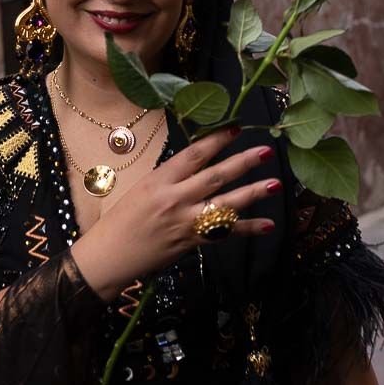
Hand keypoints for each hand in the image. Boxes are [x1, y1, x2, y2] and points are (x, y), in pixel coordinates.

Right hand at [72, 127, 278, 298]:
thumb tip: (198, 167)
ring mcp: (184, 221)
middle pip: (215, 177)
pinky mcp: (190, 242)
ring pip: (225, 205)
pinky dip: (247, 229)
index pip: (193, 155)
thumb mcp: (141, 189)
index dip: (217, 140)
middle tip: (266, 151)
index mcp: (158, 180)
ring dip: (252, 193)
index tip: (236, 128)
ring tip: (275, 184)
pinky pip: (224, 233)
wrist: (108, 256)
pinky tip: (268, 225)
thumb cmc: (120, 220)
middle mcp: (174, 198)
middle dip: (242, 163)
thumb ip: (170, 179)